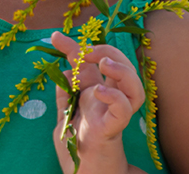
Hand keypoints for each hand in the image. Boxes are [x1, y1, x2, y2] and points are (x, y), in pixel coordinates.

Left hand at [51, 31, 145, 173]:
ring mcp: (113, 116)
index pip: (90, 65)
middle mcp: (108, 102)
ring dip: (122, 69)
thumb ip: (64, 94)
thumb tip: (59, 68)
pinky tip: (99, 91)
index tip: (55, 36)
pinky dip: (115, 97)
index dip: (74, 47)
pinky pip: (124, 111)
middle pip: (121, 67)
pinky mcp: (113, 131)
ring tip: (104, 63)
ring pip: (133, 86)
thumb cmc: (77, 152)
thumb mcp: (64, 117)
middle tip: (87, 52)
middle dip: (107, 51)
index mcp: (95, 96)